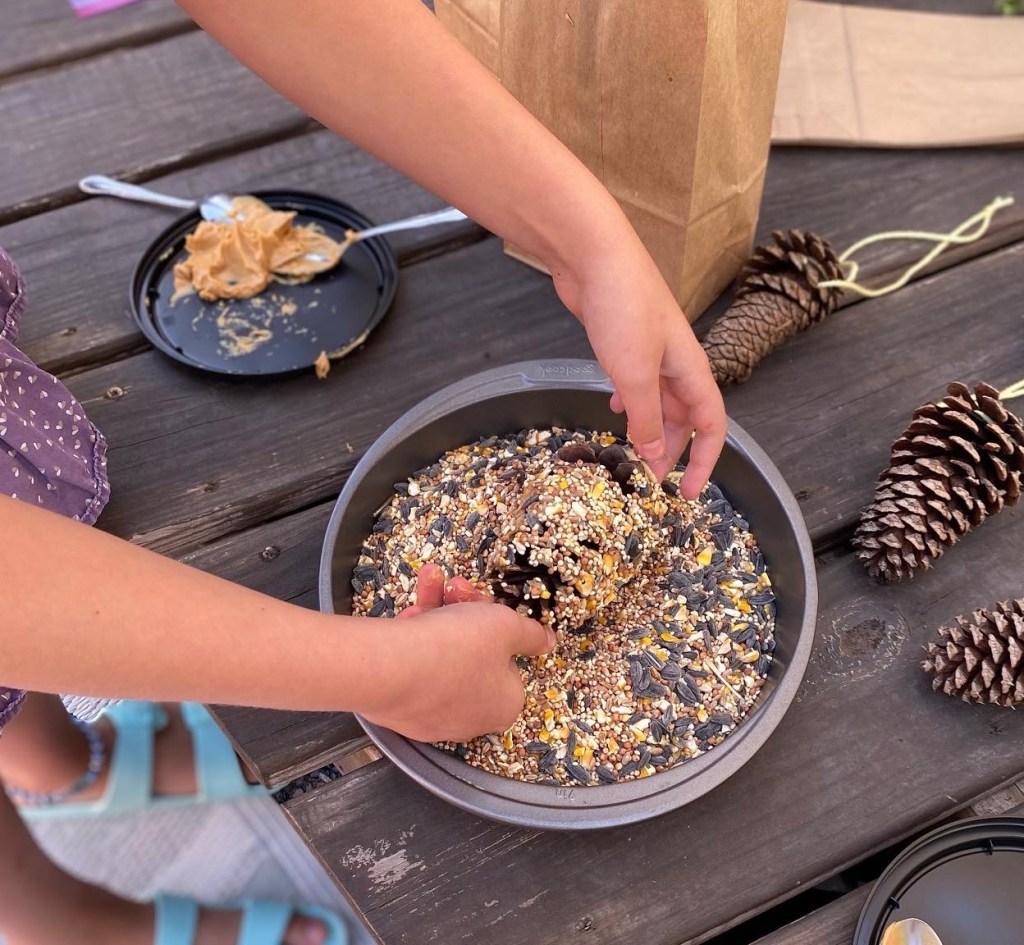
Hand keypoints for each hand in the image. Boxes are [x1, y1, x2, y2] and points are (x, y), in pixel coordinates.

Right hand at [357, 564, 553, 741]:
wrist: (389, 667)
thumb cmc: (458, 646)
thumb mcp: (505, 626)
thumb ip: (530, 634)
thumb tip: (547, 640)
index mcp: (506, 705)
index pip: (510, 665)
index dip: (498, 632)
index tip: (486, 608)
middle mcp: (472, 719)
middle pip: (474, 657)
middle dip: (463, 616)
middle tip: (456, 588)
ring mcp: (433, 717)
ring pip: (441, 657)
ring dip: (437, 616)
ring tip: (431, 583)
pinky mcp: (400, 710)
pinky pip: (414, 668)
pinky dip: (413, 638)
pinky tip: (408, 614)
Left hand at [552, 232, 726, 497]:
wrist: (594, 255)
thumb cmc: (623, 309)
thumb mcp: (635, 374)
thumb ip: (647, 418)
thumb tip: (655, 456)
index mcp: (691, 369)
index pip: (712, 424)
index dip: (705, 460)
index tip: (686, 492)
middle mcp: (676, 361)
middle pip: (683, 417)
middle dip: (670, 450)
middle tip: (649, 480)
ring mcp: (650, 349)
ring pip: (657, 400)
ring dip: (648, 428)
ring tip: (631, 454)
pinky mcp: (624, 340)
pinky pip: (635, 381)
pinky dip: (629, 401)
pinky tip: (614, 409)